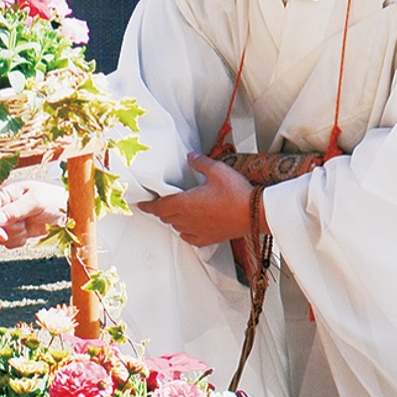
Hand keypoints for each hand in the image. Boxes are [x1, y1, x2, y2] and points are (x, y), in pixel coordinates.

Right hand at [0, 179, 66, 248]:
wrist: (69, 208)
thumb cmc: (54, 197)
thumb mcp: (35, 201)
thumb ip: (15, 210)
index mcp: (3, 192)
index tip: (1, 233)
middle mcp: (2, 205)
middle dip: (6, 230)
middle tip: (22, 225)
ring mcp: (8, 218)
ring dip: (15, 235)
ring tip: (28, 223)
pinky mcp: (15, 230)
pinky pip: (8, 242)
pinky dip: (19, 240)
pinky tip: (29, 231)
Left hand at [135, 152, 258, 245]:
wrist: (255, 214)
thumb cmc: (237, 193)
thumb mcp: (217, 170)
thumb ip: (200, 163)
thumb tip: (191, 157)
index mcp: (184, 203)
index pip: (158, 207)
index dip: (147, 206)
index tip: (141, 204)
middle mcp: (187, 220)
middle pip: (165, 217)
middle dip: (160, 210)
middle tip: (158, 204)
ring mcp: (197, 231)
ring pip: (176, 227)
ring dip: (173, 220)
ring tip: (175, 212)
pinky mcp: (208, 239)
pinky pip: (190, 238)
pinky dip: (186, 231)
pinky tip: (190, 226)